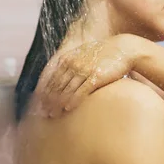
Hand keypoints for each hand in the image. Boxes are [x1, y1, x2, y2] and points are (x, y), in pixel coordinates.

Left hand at [35, 34, 149, 117]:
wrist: (123, 49)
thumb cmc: (104, 54)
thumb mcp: (84, 54)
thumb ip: (72, 62)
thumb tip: (64, 75)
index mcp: (68, 58)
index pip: (53, 78)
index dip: (45, 92)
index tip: (40, 103)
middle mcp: (74, 63)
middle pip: (57, 85)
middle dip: (49, 100)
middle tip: (43, 113)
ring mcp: (84, 70)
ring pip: (66, 89)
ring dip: (58, 103)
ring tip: (53, 114)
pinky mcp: (96, 76)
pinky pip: (81, 90)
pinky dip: (73, 100)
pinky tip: (68, 109)